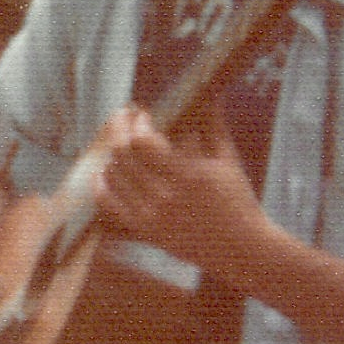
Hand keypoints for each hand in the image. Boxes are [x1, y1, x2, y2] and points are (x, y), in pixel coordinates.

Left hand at [93, 103, 267, 280]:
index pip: (143, 142)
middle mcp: (165, 197)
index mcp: (187, 176)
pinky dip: (102, 184)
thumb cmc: (239, 202)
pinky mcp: (145, 232)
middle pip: (123, 156)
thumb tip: (210, 93)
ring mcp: (151, 217)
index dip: (137, 123)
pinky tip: (105, 171)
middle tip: (123, 117)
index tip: (142, 113)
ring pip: (113, 176)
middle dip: (119, 129)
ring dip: (112, 153)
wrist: (242, 250)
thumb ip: (214, 126)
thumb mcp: (229, 161)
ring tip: (120, 141)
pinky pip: (109, 204)